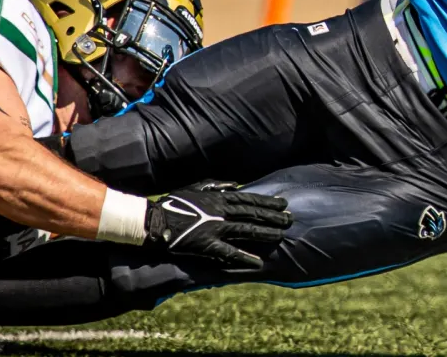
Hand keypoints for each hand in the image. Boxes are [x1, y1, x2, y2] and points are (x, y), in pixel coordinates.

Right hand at [145, 180, 290, 269]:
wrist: (155, 220)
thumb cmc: (175, 202)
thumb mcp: (196, 187)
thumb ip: (216, 185)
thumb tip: (234, 185)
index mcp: (218, 198)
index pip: (249, 199)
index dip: (268, 202)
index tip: (284, 203)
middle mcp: (220, 212)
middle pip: (252, 214)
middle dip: (273, 217)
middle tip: (291, 220)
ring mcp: (215, 228)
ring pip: (246, 230)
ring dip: (265, 233)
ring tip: (281, 235)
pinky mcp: (207, 245)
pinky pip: (228, 252)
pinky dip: (244, 257)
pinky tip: (258, 262)